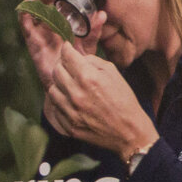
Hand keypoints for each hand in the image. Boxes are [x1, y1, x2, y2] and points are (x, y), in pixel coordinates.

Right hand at [21, 0, 112, 82]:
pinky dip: (25, 11)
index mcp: (61, 22)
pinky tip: (29, 1)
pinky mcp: (32, 41)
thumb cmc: (77, 63)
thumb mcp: (88, 45)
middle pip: (47, 1)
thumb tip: (102, 14)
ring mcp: (40, 31)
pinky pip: (25, 23)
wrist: (69, 83)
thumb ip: (94, 30)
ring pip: (34, 7)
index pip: (60, 1)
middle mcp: (49, 24)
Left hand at [44, 40, 157, 159]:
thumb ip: (93, 61)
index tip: (67, 48)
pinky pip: (55, 107)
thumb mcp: (114, 74)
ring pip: (52, 89)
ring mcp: (71, 111)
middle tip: (69, 68)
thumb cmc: (124, 101)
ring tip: (70, 86)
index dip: (67, 49)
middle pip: (56, 71)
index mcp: (89, 78)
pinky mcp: (68, 125)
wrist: (129, 132)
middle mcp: (76, 93)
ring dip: (59, 84)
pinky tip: (72, 101)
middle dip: (62, 66)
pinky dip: (61, 101)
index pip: (67, 56)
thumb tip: (78, 56)